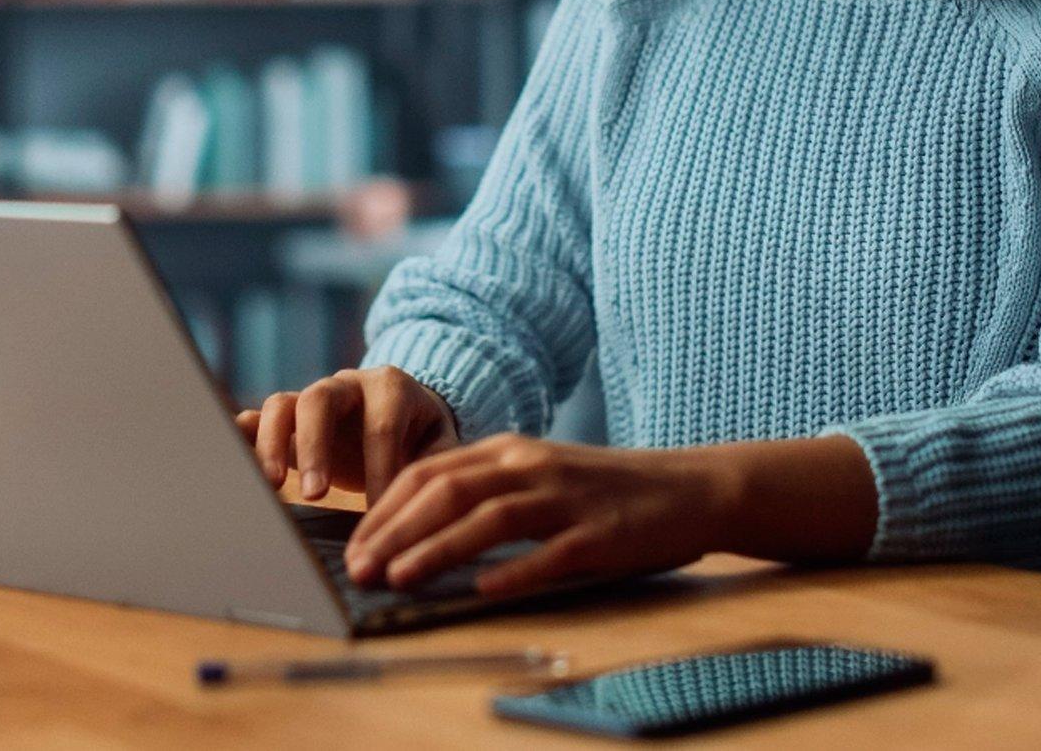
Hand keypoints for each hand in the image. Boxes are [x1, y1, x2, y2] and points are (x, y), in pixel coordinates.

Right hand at [233, 366, 459, 503]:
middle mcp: (346, 384)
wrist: (405, 412)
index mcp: (390, 387)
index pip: (381, 426)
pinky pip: (258, 418)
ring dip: (272, 444)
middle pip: (320, 400)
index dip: (379, 469)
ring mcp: (312, 397)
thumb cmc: (424, 435)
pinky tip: (231, 460)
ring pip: (282, 405)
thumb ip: (435, 464)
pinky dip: (242, 435)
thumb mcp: (442, 444)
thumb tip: (421, 502)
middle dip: (315, 447)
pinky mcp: (288, 418)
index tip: (378, 514)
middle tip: (316, 495)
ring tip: (271, 486)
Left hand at [341, 435, 742, 598]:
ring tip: (398, 578)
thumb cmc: (601, 490)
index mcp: (508, 450)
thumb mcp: (536, 474)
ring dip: (437, 549)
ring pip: (488, 519)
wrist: (687, 488)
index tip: (353, 543)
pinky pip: (550, 554)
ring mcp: (565, 499)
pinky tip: (483, 590)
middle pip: (447, 492)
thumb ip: (484, 490)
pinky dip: (514, 572)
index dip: (386, 508)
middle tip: (359, 567)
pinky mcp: (599, 534)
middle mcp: (530, 466)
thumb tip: (416, 524)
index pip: (429, 473)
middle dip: (395, 531)